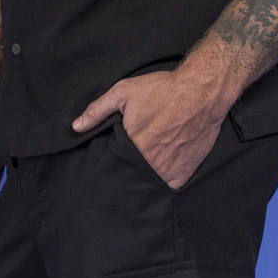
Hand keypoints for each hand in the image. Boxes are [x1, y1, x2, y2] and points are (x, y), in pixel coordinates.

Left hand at [72, 69, 228, 190]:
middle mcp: (148, 163)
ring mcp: (167, 171)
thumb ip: (98, 110)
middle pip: (131, 177)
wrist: (201, 91)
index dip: (113, 165)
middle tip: (128, 168)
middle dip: (127, 174)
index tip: (114, 162)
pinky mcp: (183, 174)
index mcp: (131, 147)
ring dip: (144, 181)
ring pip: (149, 185)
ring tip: (141, 174)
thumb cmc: (163, 89)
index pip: (115, 166)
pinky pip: (168, 188)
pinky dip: (163, 185)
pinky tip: (160, 175)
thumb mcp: (124, 92)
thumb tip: (76, 127)